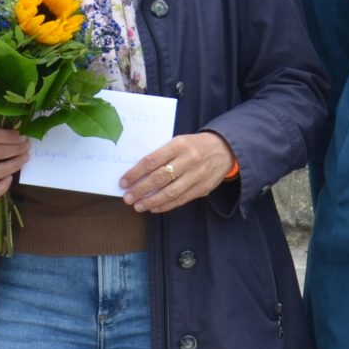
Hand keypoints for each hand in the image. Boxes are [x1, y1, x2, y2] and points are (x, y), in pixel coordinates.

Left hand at [121, 132, 235, 213]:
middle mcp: (188, 160)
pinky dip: (166, 205)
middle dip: (141, 189)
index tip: (123, 182)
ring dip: (151, 201)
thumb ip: (162, 154)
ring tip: (138, 206)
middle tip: (127, 197)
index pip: (152, 161)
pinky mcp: (203, 188)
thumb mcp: (179, 141)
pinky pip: (181, 200)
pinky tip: (154, 207)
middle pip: (159, 178)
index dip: (135, 173)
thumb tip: (139, 172)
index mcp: (179, 145)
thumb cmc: (195, 145)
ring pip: (170, 192)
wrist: (225, 148)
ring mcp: (197, 175)